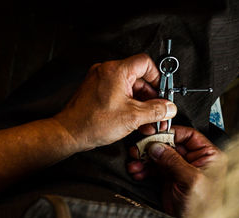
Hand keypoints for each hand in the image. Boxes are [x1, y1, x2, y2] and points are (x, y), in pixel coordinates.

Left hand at [53, 54, 176, 150]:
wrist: (69, 133)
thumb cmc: (92, 122)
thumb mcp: (133, 117)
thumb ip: (156, 110)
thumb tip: (169, 107)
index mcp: (116, 71)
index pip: (145, 63)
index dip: (158, 77)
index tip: (162, 92)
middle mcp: (107, 72)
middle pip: (139, 78)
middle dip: (151, 97)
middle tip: (159, 112)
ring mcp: (101, 81)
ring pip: (130, 89)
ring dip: (142, 105)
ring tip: (149, 121)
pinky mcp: (97, 92)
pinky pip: (119, 95)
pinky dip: (130, 106)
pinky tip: (137, 121)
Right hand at [127, 126, 226, 217]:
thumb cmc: (204, 208)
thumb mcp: (191, 180)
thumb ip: (174, 161)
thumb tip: (157, 146)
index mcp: (208, 156)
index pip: (189, 135)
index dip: (171, 133)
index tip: (154, 134)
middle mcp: (194, 160)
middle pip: (170, 145)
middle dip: (152, 147)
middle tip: (138, 149)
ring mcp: (180, 169)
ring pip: (160, 156)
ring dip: (145, 159)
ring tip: (134, 163)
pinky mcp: (169, 179)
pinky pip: (155, 169)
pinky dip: (144, 169)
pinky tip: (136, 172)